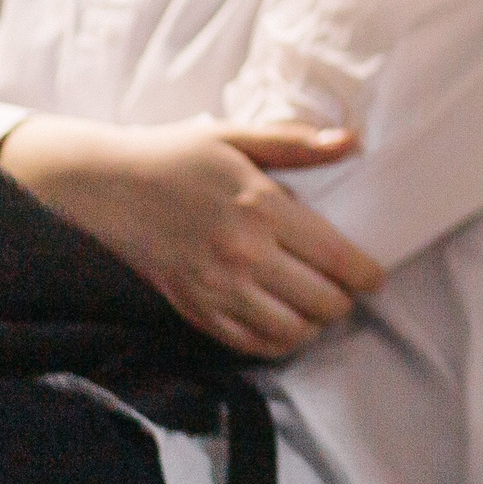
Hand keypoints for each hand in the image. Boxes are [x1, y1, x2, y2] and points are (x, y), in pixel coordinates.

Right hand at [0, 114, 384, 356]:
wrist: (107, 187)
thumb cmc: (179, 157)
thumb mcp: (238, 138)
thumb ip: (298, 143)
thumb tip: (352, 141)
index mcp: (260, 208)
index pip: (334, 258)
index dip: (365, 275)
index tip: (374, 277)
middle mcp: (242, 254)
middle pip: (320, 302)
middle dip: (344, 300)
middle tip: (346, 289)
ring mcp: (216, 288)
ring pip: (290, 332)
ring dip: (314, 325)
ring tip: (317, 306)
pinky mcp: (194, 310)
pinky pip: (250, 345)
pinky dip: (277, 342)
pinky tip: (284, 322)